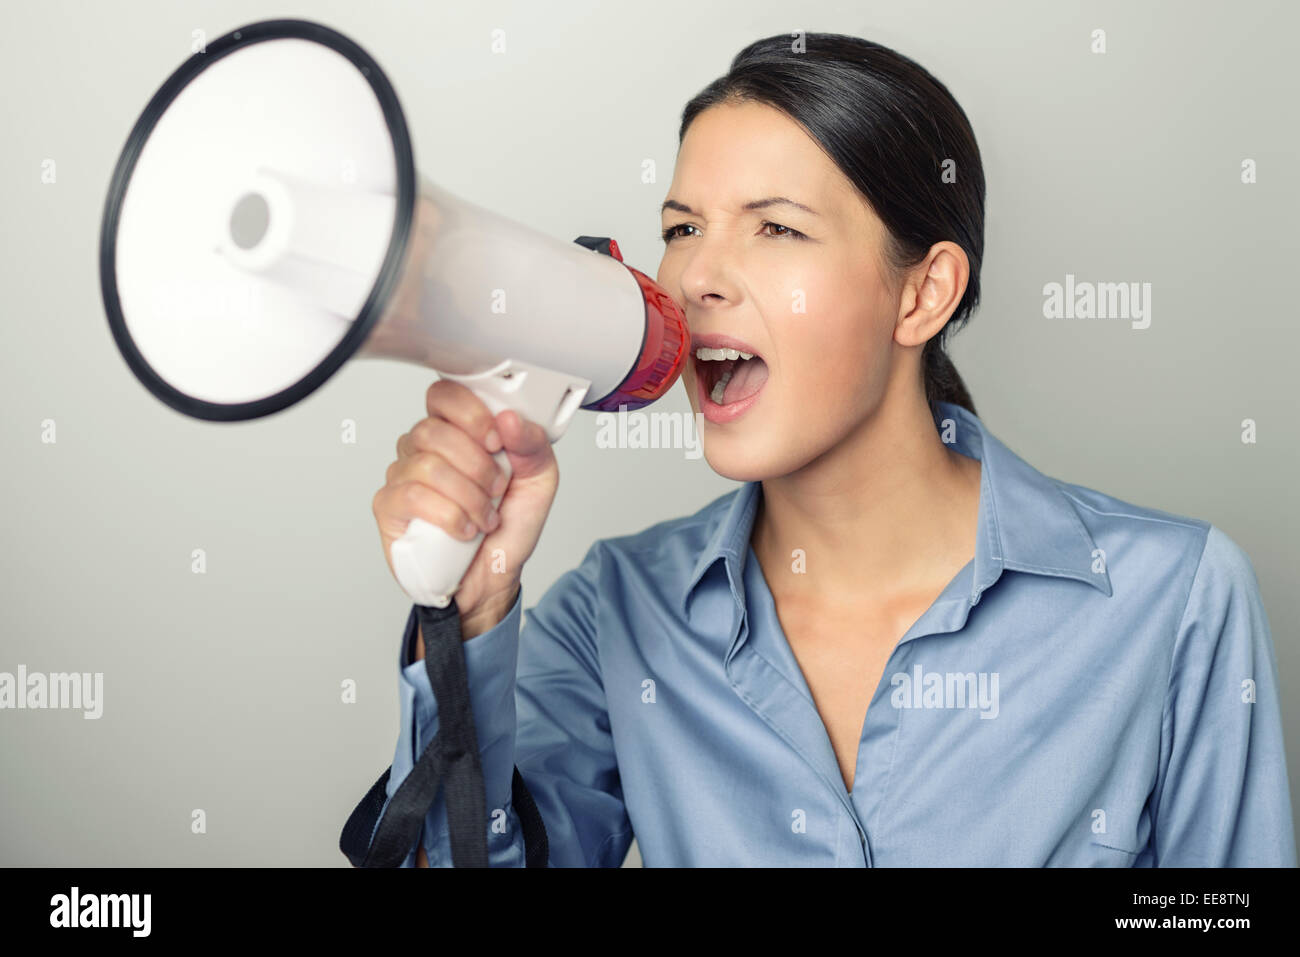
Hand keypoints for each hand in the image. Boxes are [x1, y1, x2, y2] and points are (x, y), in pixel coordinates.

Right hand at [373, 379, 559, 630]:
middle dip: (476, 465)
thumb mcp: (539, 481)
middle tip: (496, 489)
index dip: (469, 414)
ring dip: (467, 496)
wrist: (493, 576)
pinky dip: (449, 515)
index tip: (496, 441)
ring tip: (485, 516)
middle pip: (433, 431)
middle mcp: (424, 447)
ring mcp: (403, 475)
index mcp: (457, 431)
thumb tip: (510, 419)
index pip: (444, 395)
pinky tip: (465, 529)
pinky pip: (412, 496)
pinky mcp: (389, 506)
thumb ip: (532, 445)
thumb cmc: (509, 526)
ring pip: (426, 465)